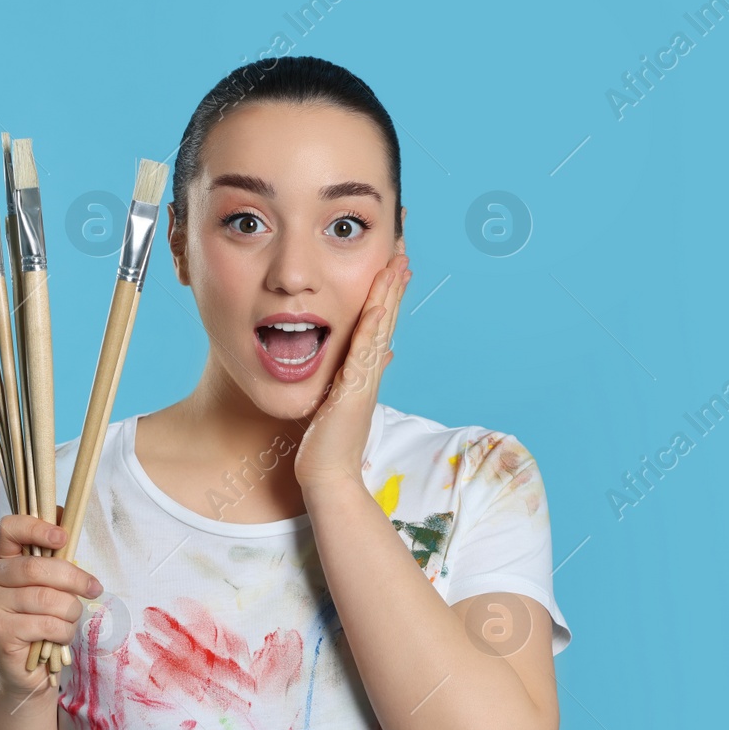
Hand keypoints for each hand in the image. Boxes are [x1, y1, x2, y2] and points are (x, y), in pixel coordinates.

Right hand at [0, 505, 103, 694]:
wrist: (26, 670)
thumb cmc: (43, 619)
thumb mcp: (52, 584)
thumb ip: (55, 554)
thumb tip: (68, 516)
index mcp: (1, 559)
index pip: (9, 528)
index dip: (37, 527)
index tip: (64, 537)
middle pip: (36, 568)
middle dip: (74, 578)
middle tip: (94, 588)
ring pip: (47, 599)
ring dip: (71, 611)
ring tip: (70, 619)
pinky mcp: (0, 632)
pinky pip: (48, 624)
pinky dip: (64, 632)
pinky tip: (59, 637)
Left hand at [293, 249, 409, 489]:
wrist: (328, 477)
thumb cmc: (326, 445)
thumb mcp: (338, 404)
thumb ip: (351, 380)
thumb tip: (374, 361)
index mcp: (364, 373)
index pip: (378, 325)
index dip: (386, 296)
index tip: (392, 268)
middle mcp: (369, 372)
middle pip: (386, 319)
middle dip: (393, 286)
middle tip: (402, 253)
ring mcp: (365, 381)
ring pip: (381, 329)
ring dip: (389, 296)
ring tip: (398, 264)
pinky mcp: (354, 391)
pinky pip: (365, 353)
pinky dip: (372, 327)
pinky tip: (376, 304)